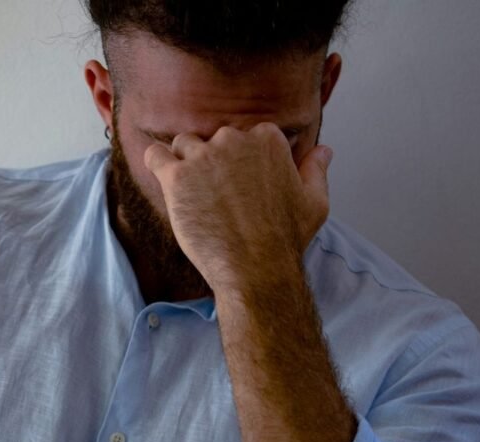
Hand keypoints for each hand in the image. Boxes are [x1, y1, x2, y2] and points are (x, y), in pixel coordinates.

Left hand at [143, 123, 332, 293]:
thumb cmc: (286, 239)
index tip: (240, 183)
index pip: (245, 134)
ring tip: (193, 193)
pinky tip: (163, 176)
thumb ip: (315, 170)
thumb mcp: (315, 202)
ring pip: (184, 144)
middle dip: (213, 162)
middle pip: (213, 139)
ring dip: (185, 162)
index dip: (241, 160)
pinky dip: (156, 162)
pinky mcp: (176, 176)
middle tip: (218, 195)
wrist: (255, 269)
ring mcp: (203, 156)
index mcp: (267, 138)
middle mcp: (234, 140)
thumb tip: (324, 150)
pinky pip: (155, 155)